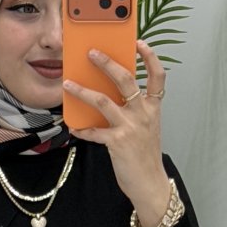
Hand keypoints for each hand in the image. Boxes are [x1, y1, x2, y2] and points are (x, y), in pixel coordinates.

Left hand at [64, 39, 171, 225]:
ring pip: (103, 101)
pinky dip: (82, 129)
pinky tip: (74, 127)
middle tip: (92, 52)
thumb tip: (109, 94)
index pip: (157, 76)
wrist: (149, 183)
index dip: (150, 57)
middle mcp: (143, 114)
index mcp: (152, 108)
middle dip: (107, 63)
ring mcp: (130, 127)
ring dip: (83, 91)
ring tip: (68, 83)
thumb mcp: (145, 127)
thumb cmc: (145, 155)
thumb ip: (132, 110)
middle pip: (126, 80)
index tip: (139, 42)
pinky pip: (94, 131)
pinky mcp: (117, 142)